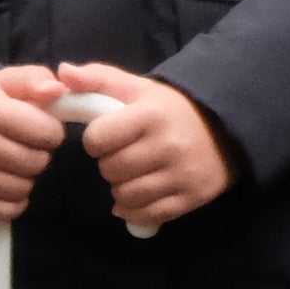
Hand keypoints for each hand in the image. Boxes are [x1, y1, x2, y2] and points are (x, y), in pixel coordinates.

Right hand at [0, 64, 71, 219]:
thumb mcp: (4, 82)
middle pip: (37, 162)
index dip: (51, 130)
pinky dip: (13, 200)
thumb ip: (35, 79)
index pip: (47, 132)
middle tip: (24, 146)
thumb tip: (59, 90)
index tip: (40, 128)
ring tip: (12, 163)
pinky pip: (6, 211)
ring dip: (25, 177)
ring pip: (24, 188)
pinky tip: (3, 183)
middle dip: (38, 154)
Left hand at [59, 67, 230, 229]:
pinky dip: (136, 210)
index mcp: (151, 114)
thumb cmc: (171, 108)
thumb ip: (98, 79)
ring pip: (125, 196)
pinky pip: (146, 216)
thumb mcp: (137, 88)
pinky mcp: (192, 197)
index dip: (97, 139)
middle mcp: (169, 145)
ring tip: (136, 174)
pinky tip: (142, 195)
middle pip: (110, 170)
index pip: (96, 139)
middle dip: (112, 163)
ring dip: (123, 188)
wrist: (226, 126)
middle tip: (127, 154)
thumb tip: (63, 72)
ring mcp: (182, 174)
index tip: (111, 135)